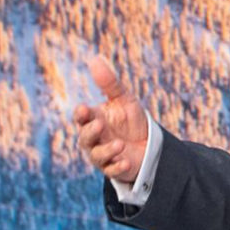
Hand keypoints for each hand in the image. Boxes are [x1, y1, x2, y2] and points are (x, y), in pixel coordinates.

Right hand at [73, 56, 148, 183]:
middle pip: (84, 138)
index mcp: (92, 120)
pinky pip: (112, 171)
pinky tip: (126, 161)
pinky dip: (118, 167)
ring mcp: (102, 155)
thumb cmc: (130, 120)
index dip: (81, 115)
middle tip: (100, 125)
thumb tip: (95, 58)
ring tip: (119, 144)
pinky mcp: (114, 169)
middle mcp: (93, 139)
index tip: (85, 109)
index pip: (81, 118)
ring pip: (97, 155)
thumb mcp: (123, 99)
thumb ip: (109, 83)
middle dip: (90, 132)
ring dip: (106, 150)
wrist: (148, 144)